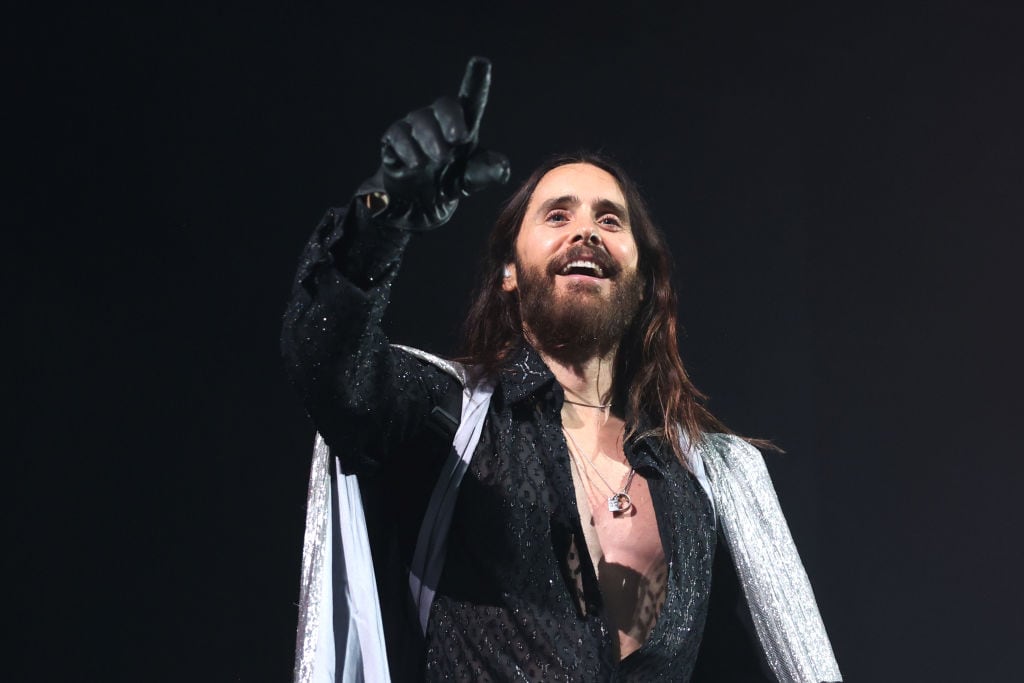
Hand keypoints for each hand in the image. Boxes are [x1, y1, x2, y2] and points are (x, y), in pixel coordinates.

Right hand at [368, 57, 509, 230]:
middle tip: (458, 139)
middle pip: (444, 105)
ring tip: (438, 158)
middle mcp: (437, 122)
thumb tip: (502, 166)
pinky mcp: (392, 142)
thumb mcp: (469, 181)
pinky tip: (415, 163)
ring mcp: (413, 129)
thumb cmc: (446, 183)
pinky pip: (397, 135)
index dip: (475, 80)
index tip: (481, 62)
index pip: (470, 99)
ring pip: (420, 120)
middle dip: (451, 118)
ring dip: (431, 138)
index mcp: (462, 127)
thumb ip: (485, 173)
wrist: (415, 206)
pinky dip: (408, 148)